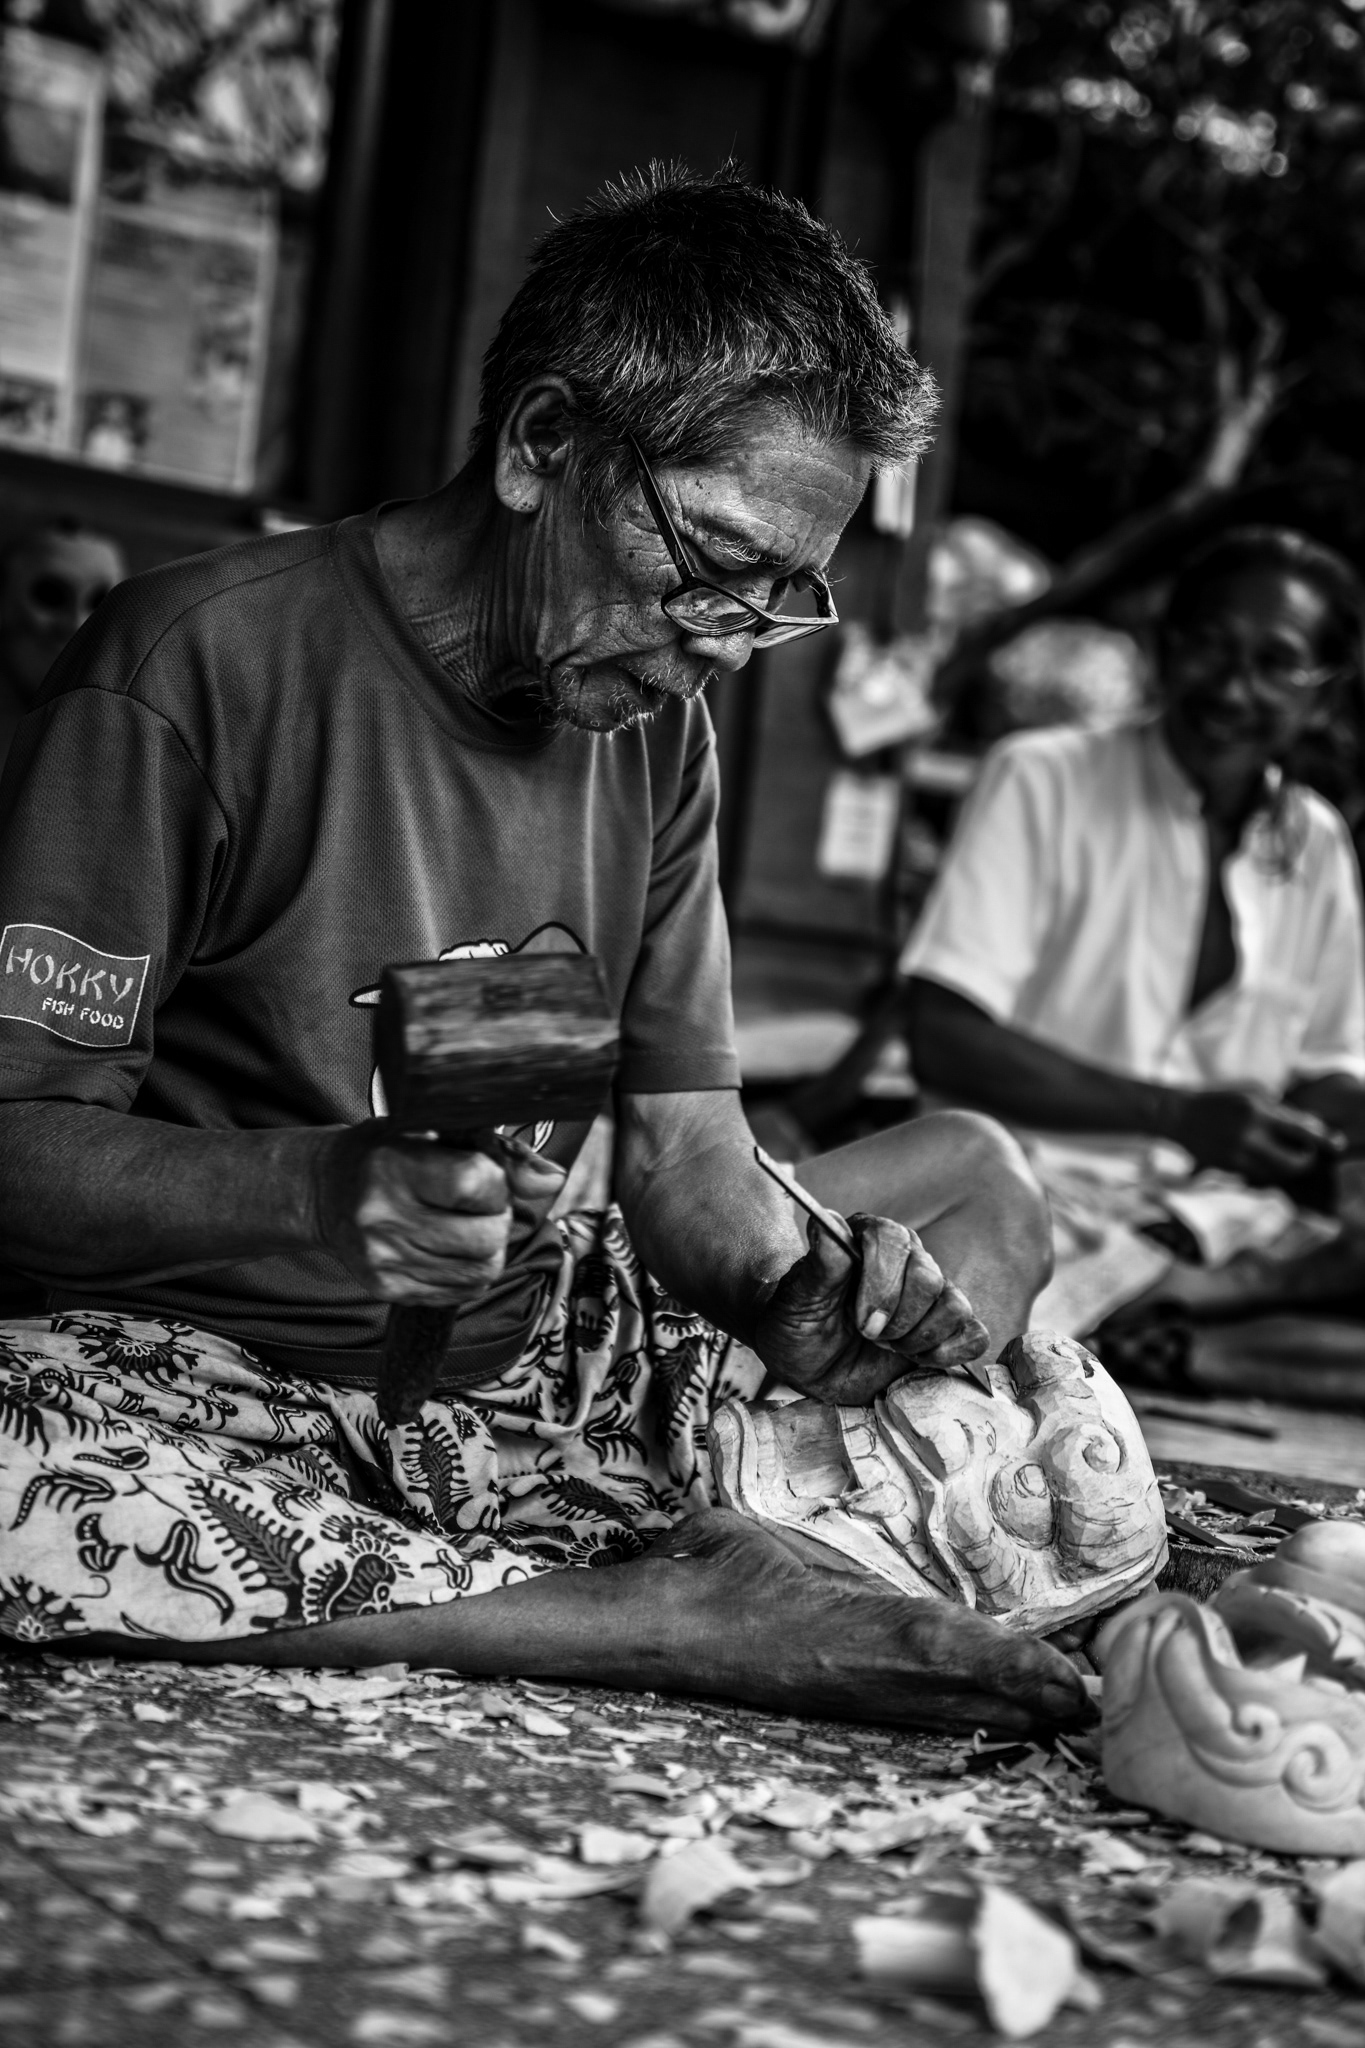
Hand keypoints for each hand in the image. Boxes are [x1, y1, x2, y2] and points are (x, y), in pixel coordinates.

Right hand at [314, 1122, 562, 1304]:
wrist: (323, 1192)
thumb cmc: (387, 1153)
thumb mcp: (434, 1131)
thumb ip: (501, 1153)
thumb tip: (553, 1180)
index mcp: (395, 1166)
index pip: (477, 1183)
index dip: (495, 1183)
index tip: (481, 1175)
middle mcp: (384, 1217)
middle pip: (488, 1237)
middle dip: (497, 1219)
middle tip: (476, 1205)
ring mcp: (384, 1259)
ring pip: (482, 1270)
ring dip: (488, 1248)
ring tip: (465, 1226)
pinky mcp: (387, 1289)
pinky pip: (462, 1292)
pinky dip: (470, 1271)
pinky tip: (450, 1248)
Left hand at [750, 1211, 989, 1405]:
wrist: (809, 1364)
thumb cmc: (798, 1326)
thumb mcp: (797, 1300)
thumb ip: (818, 1264)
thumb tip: (825, 1222)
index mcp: (869, 1240)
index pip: (892, 1239)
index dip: (881, 1285)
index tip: (861, 1322)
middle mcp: (906, 1259)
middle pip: (928, 1277)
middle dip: (898, 1318)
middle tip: (871, 1336)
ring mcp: (931, 1295)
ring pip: (955, 1305)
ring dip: (920, 1337)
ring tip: (891, 1348)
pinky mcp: (947, 1329)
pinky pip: (975, 1334)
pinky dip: (951, 1352)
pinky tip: (919, 1359)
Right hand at [1169, 1087, 1344, 1185]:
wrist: (1180, 1115)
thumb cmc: (1220, 1099)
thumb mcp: (1251, 1093)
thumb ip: (1279, 1110)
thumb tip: (1307, 1129)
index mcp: (1256, 1111)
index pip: (1300, 1129)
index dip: (1323, 1139)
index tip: (1338, 1145)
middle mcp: (1249, 1135)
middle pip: (1292, 1162)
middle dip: (1305, 1161)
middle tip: (1307, 1154)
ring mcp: (1237, 1155)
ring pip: (1277, 1173)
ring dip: (1286, 1168)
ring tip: (1282, 1153)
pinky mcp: (1228, 1168)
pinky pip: (1258, 1176)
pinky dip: (1267, 1171)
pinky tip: (1261, 1158)